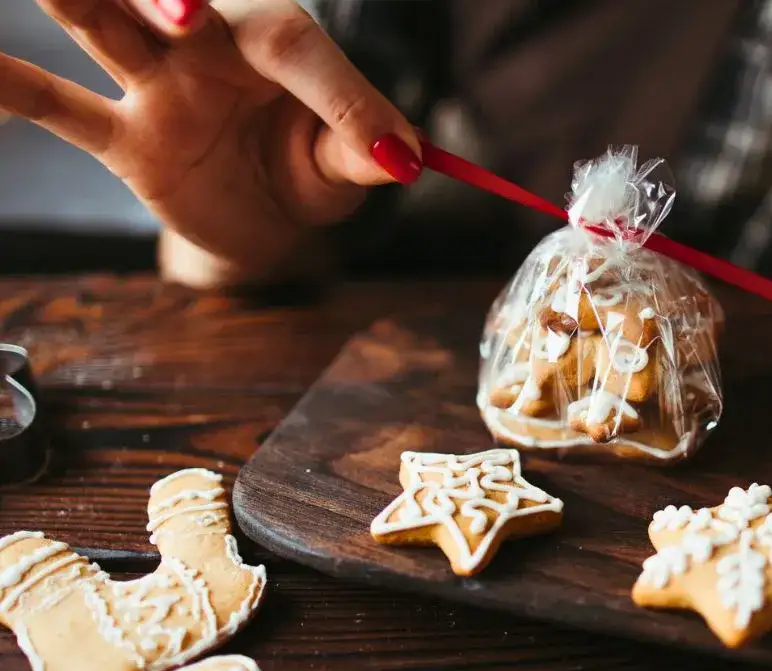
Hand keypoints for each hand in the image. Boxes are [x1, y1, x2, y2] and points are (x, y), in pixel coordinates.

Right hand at [0, 0, 423, 287]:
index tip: (387, 153)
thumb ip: (363, 152)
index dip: (340, 93)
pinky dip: (13, 89)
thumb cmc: (309, 168)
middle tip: (185, 15)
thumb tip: (402, 158)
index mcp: (276, 45)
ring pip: (100, 24)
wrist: (267, 217)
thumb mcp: (345, 165)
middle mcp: (207, 47)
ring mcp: (156, 86)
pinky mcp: (123, 140)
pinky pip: (59, 109)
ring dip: (79, 1)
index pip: (297, 47)